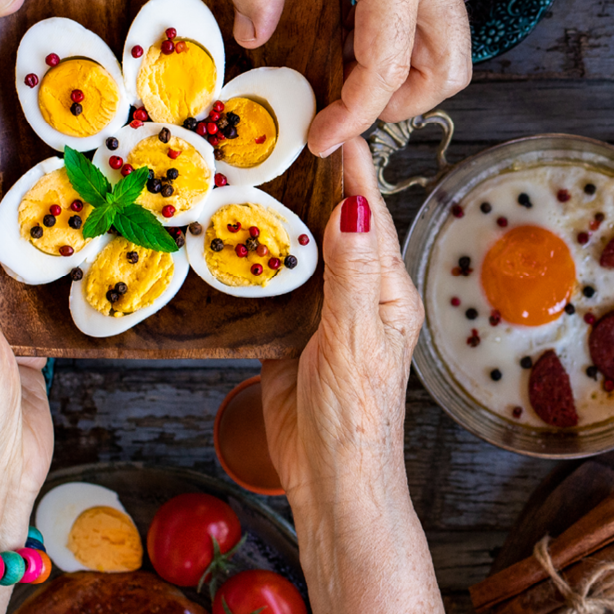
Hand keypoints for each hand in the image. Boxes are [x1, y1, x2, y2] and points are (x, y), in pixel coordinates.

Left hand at [220, 0, 468, 156]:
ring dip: (407, 78)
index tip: (320, 135)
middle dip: (399, 107)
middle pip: (448, 71)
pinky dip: (405, 44)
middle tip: (345, 112)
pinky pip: (437, 18)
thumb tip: (256, 34)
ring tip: (346, 75)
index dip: (355, 113)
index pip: (388, 62)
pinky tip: (352, 30)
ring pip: (451, 48)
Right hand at [259, 139, 418, 502]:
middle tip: (282, 139)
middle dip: (312, 187)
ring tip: (247, 177)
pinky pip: (269, 293)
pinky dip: (250, 267)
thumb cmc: (358, 422)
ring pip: (298, 257)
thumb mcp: (356, 339)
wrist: (331, 485)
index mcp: (388, 294)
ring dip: (276, 222)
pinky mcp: (287, 341)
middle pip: (333, 229)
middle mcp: (358, 299)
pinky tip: (225, 246)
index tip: (338, 127)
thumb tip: (356, 208)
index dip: (354, 173)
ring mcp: (321, 319)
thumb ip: (354, 274)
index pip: (371, 218)